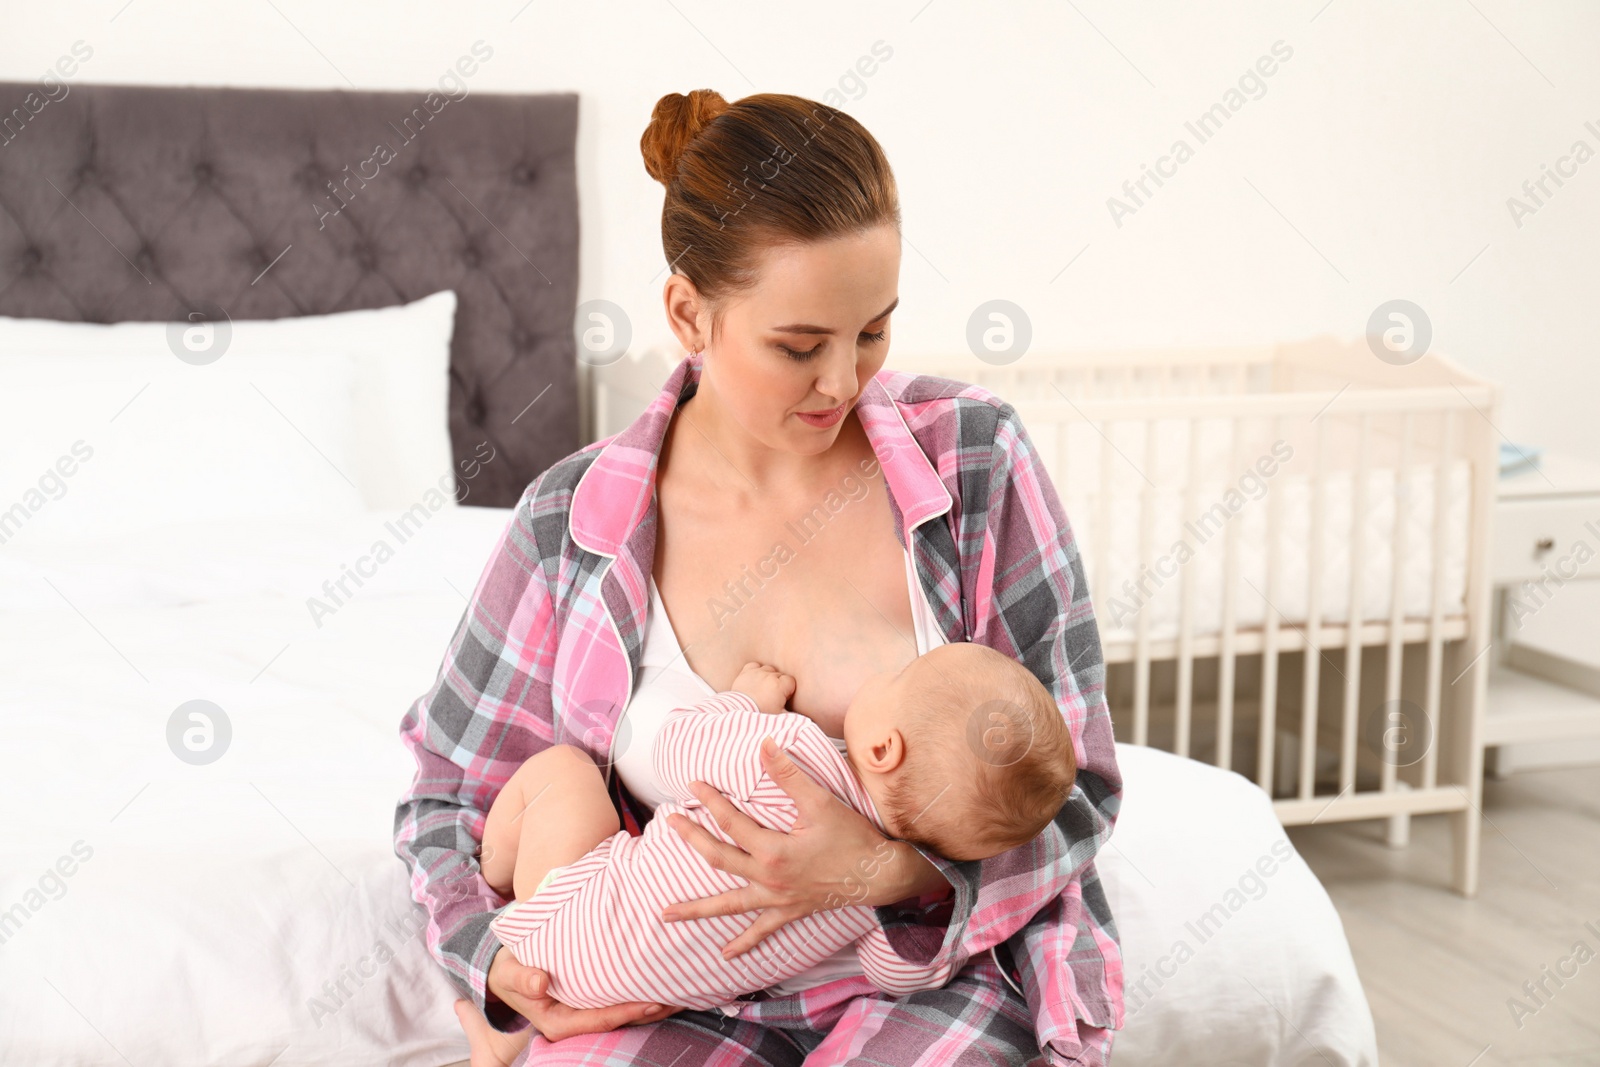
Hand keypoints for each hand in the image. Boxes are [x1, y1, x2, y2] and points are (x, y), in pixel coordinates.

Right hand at [486, 947, 680, 1040]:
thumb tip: (540, 983)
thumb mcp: (509, 973)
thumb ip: (522, 978)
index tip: (654, 1002)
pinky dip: (639, 992)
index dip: (628, 1011)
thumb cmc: (509, 971)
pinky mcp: (589, 1001)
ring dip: (651, 1004)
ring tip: (681, 992)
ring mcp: (583, 1013)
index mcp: (557, 1023)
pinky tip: (661, 981)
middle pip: (618, 1019)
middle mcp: (574, 1022)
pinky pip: (617, 1000)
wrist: (506, 969)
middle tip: (681, 998)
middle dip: (649, 1011)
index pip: (600, 1019)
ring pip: (622, 1012)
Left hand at [660, 737, 947, 957]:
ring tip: (665, 913)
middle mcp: (769, 879)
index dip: (710, 801)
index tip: (693, 785)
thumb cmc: (852, 837)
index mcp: (773, 851)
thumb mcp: (821, 802)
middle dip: (692, 840)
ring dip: (696, 910)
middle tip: (670, 823)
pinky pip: (762, 931)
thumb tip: (765, 745)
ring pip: (729, 905)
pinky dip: (743, 943)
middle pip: (719, 859)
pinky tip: (726, 954)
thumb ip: (789, 775)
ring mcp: (777, 900)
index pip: (731, 822)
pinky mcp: (790, 912)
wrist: (880, 874)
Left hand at [731, 661, 795, 714]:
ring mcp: (756, 673)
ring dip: (768, 677)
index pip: (790, 681)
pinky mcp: (745, 673)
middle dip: (779, 684)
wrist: (739, 713)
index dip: (788, 690)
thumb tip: (803, 720)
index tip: (784, 698)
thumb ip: (793, 715)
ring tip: (765, 689)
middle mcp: (769, 676)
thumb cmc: (761, 716)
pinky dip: (755, 671)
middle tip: (774, 697)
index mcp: (779, 686)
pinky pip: (754, 665)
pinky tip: (755, 680)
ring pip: (768, 669)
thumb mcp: (780, 717)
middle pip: (779, 675)